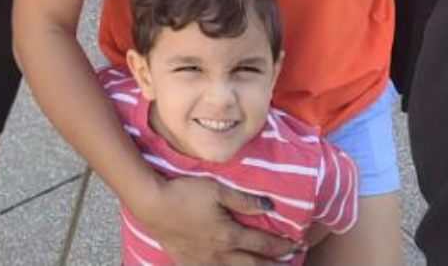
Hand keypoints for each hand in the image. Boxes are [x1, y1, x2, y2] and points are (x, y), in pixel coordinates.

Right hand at [135, 176, 295, 264]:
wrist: (153, 206)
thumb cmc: (185, 193)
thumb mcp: (217, 190)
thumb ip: (244, 200)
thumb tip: (269, 206)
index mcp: (229, 236)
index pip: (262, 244)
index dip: (280, 246)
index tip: (295, 245)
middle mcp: (220, 256)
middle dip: (274, 265)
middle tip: (291, 262)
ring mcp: (205, 264)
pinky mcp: (191, 265)